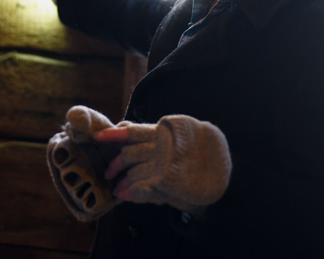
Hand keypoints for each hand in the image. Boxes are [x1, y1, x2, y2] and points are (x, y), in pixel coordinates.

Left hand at [95, 116, 231, 213]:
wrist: (225, 178)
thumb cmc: (201, 155)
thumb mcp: (181, 138)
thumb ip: (156, 136)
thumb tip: (125, 128)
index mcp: (165, 133)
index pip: (133, 131)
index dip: (113, 134)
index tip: (99, 137)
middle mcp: (162, 147)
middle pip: (129, 153)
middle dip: (116, 164)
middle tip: (109, 173)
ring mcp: (164, 165)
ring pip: (133, 171)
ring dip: (123, 182)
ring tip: (118, 188)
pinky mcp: (166, 184)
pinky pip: (140, 189)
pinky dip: (132, 193)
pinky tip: (127, 195)